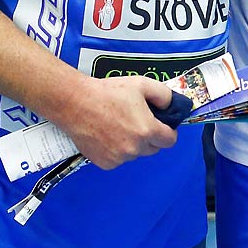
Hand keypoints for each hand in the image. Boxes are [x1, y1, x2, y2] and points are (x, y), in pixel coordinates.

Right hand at [60, 75, 177, 169]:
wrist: (76, 102)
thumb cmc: (107, 93)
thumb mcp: (141, 84)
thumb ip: (164, 95)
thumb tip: (171, 106)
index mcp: (147, 130)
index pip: (170, 140)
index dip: (168, 132)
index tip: (163, 126)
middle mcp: (134, 147)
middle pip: (153, 148)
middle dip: (150, 137)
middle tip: (138, 122)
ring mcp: (119, 157)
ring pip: (135, 153)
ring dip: (132, 144)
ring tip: (118, 125)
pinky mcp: (105, 162)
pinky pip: (119, 159)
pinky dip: (116, 151)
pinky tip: (108, 135)